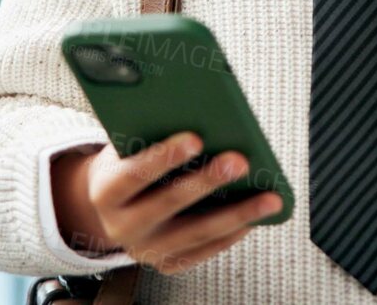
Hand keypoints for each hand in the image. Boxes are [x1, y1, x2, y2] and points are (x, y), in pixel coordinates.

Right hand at [51, 131, 282, 275]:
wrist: (111, 208)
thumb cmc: (128, 163)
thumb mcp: (125, 146)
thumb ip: (149, 133)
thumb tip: (196, 112)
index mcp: (106, 192)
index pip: (133, 174)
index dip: (163, 157)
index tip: (195, 138)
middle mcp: (122, 226)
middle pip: (168, 203)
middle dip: (207, 182)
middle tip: (240, 161)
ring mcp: (146, 249)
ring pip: (195, 233)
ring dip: (236, 214)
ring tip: (270, 197)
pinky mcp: (168, 263)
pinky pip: (204, 250)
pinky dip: (232, 234)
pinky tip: (255, 217)